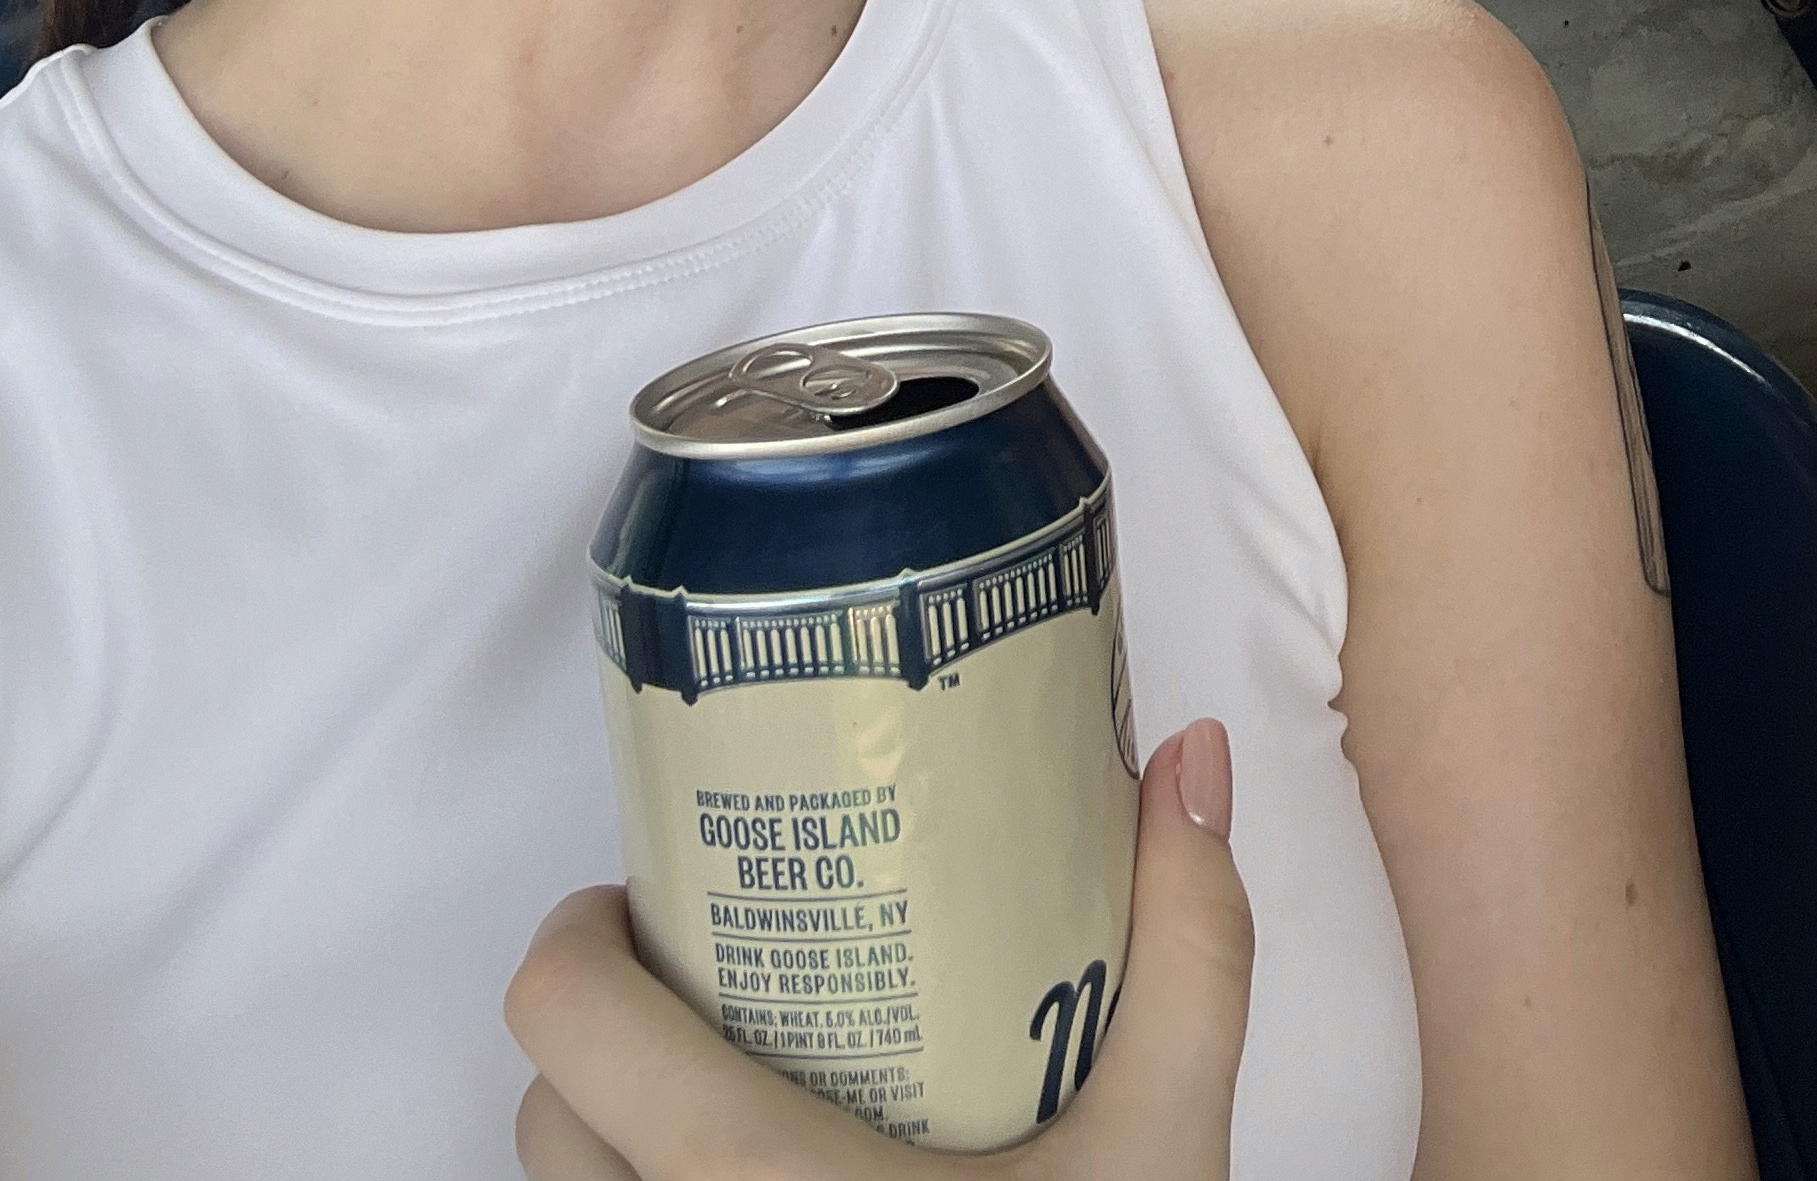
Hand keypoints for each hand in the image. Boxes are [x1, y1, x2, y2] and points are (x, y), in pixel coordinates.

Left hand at [507, 721, 1249, 1180]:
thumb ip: (1190, 945)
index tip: (662, 904)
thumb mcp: (1161, 1147)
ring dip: (620, 1152)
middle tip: (724, 993)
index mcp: (737, 1180)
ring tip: (740, 1107)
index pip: (558, 1019)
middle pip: (548, 1115)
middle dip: (611, 1042)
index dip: (584, 940)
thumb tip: (1192, 754)